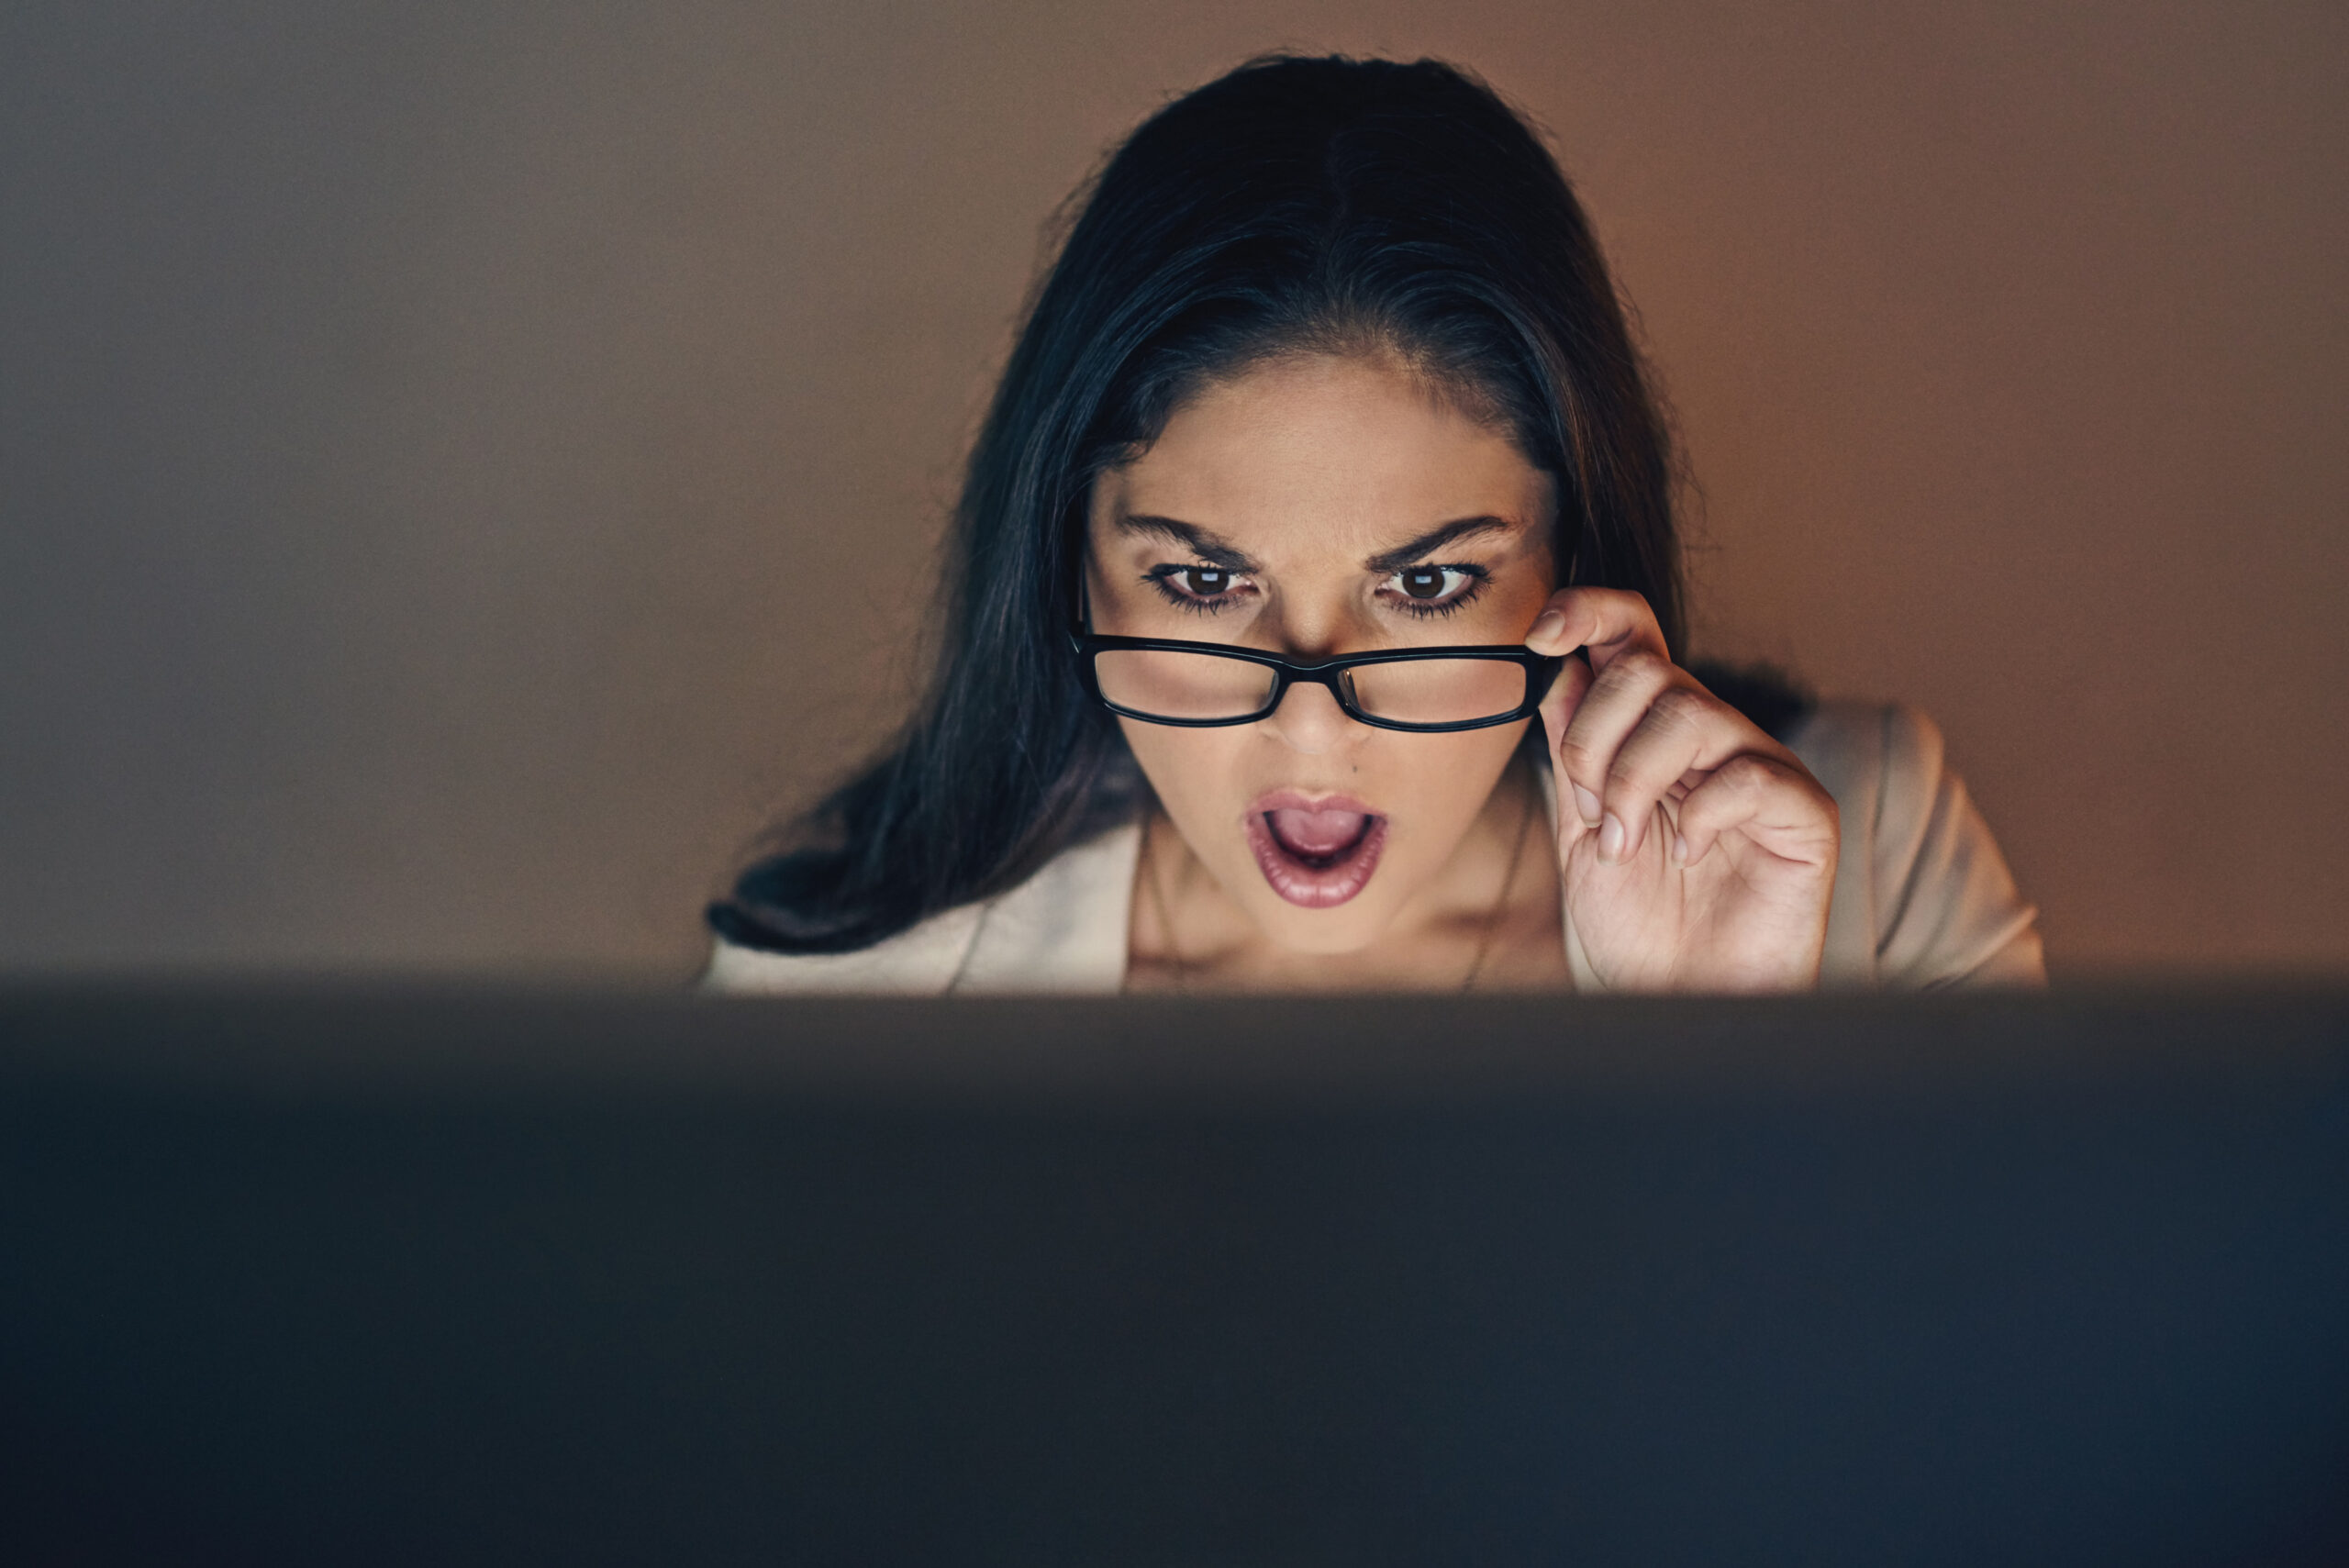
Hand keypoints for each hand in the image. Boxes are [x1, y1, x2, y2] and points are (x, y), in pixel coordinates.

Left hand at [1525, 588, 1837, 991]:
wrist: (1675, 1006)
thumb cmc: (1635, 928)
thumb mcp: (1580, 828)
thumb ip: (1573, 747)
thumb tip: (1558, 664)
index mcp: (1651, 731)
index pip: (1631, 636)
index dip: (1588, 613)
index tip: (1540, 635)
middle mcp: (1711, 738)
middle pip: (1649, 670)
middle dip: (1594, 737)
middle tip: (1588, 809)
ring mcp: (1761, 770)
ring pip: (1691, 711)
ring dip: (1634, 779)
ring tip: (1625, 846)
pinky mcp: (1805, 815)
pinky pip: (1751, 775)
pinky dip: (1701, 816)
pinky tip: (1689, 858)